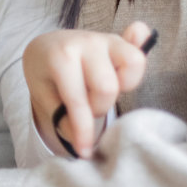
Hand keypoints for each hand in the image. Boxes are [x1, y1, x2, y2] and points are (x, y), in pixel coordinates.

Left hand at [24, 22, 151, 158]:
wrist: (46, 47)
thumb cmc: (47, 75)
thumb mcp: (44, 97)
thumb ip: (62, 119)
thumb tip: (85, 141)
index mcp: (61, 56)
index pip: (79, 100)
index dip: (83, 130)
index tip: (84, 151)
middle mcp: (86, 42)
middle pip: (108, 87)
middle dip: (98, 107)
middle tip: (87, 107)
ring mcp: (106, 38)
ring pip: (134, 62)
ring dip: (123, 85)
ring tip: (104, 90)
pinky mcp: (120, 38)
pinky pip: (140, 35)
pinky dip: (141, 42)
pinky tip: (132, 52)